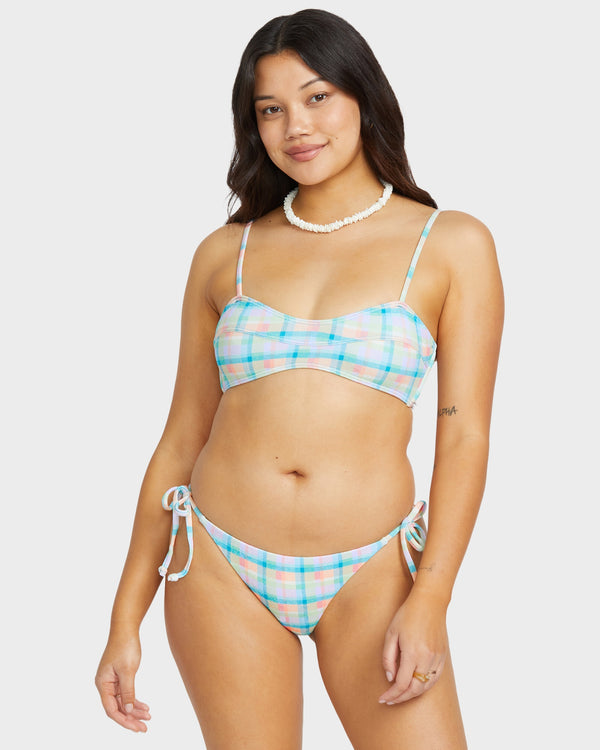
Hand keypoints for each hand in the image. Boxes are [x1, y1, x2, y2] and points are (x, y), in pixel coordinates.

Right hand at [95, 631, 150, 731]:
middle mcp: (105, 684)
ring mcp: (112, 681)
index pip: (111, 709)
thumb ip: (128, 691)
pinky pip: (126, 693)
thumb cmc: (125, 646)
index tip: (136, 727)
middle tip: (144, 728)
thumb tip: (129, 710)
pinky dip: (135, 700)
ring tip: (148, 718)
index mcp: (102, 684)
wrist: (126, 629)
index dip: (123, 720)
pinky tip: (145, 707)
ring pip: (123, 701)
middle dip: (130, 719)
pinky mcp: (119, 677)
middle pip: (117, 708)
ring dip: (135, 710)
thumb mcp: (128, 670)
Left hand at [378, 590, 447, 704]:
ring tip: (401, 695)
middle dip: (401, 698)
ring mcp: (437, 658)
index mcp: (412, 653)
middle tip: (390, 700)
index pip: (401, 684)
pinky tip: (416, 686)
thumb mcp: (391, 634)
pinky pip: (435, 678)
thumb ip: (389, 658)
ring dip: (413, 694)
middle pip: (415, 689)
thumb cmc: (407, 615)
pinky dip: (425, 686)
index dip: (392, 694)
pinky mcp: (443, 656)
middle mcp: (427, 659)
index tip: (382, 698)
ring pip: (426, 686)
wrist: (429, 602)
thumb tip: (390, 678)